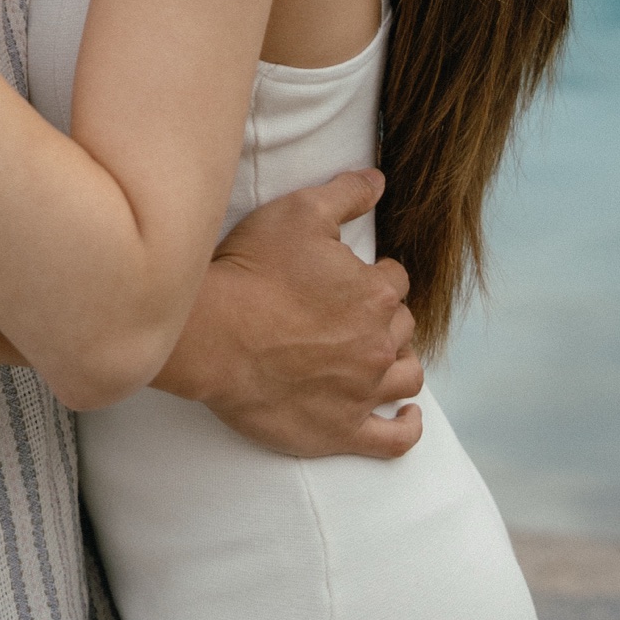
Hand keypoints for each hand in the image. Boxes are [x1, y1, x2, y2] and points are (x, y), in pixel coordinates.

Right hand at [153, 170, 423, 459]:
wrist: (212, 334)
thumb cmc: (252, 270)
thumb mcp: (299, 212)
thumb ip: (346, 193)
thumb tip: (380, 180)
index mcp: (374, 292)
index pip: (394, 280)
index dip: (373, 275)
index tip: (349, 277)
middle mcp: (378, 343)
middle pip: (401, 326)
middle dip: (383, 317)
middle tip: (350, 314)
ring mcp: (362, 391)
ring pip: (406, 376)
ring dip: (399, 363)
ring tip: (381, 357)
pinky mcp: (341, 430)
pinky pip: (393, 439)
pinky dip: (406, 428)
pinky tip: (406, 417)